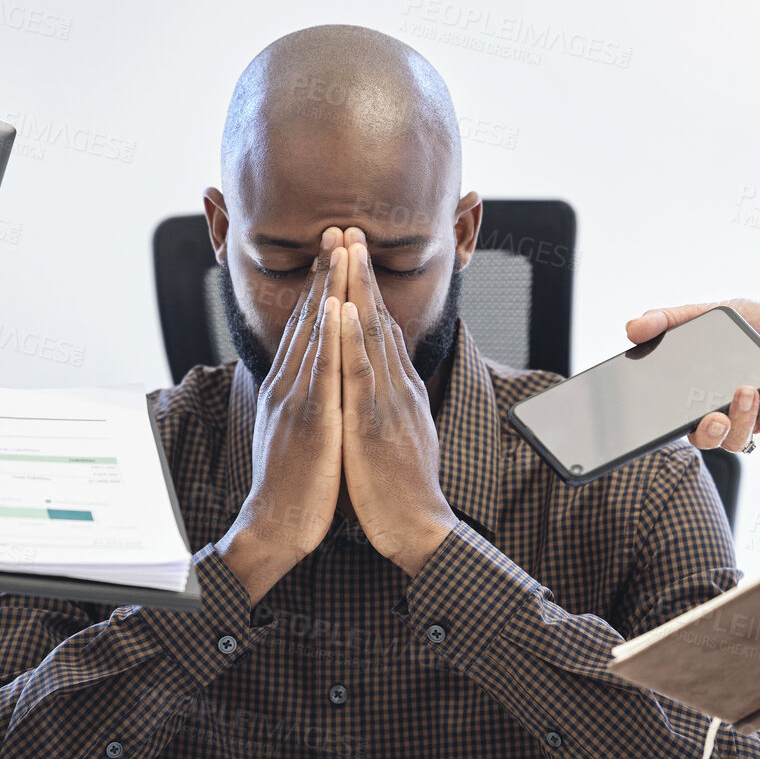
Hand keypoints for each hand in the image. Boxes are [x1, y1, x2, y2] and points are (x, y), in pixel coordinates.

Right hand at [218, 228, 348, 603]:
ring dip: (327, 288)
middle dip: (323, 273)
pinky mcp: (310, 420)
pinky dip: (327, 335)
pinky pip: (320, 370)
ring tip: (339, 249)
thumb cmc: (294, 487)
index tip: (332, 253)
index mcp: (288, 389)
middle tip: (337, 230)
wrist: (277, 526)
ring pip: (313, 334)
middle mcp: (288, 386)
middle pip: (307, 319)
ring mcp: (296, 400)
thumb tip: (314, 383)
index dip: (319, 288)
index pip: (305, 329)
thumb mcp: (298, 433)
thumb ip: (304, 402)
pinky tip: (335, 307)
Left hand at [338, 228, 457, 576]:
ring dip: (358, 288)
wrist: (417, 528)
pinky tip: (341, 309)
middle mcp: (397, 386)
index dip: (366, 290)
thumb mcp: (394, 437)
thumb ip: (385, 407)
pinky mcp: (375, 421)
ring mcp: (389, 400)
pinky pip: (362, 372)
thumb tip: (375, 388)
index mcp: (398, 390)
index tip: (352, 256)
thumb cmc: (399, 491)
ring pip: (372, 333)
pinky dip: (351, 337)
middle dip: (362, 273)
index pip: (381, 329)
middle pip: (379, 318)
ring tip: (346, 248)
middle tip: (348, 230)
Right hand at [624, 300, 759, 451]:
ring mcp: (751, 416)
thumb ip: (667, 320)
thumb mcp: (701, 315)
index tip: (668, 420)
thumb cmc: (744, 327)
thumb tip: (631, 328)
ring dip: (744, 416)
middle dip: (711, 434)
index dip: (669, 430)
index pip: (677, 423)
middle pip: (710, 440)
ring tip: (745, 389)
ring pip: (742, 436)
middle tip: (715, 419)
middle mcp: (722, 415)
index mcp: (696, 400)